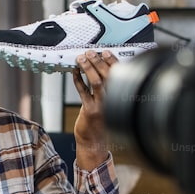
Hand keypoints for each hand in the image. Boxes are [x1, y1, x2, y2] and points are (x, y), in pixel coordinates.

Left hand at [71, 49, 115, 169]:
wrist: (95, 142)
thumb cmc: (100, 121)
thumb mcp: (108, 103)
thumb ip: (106, 88)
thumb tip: (99, 68)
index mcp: (119, 96)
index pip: (118, 75)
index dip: (112, 62)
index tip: (106, 52)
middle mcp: (113, 100)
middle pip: (108, 76)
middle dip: (99, 62)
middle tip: (91, 52)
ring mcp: (102, 106)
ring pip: (96, 82)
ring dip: (88, 68)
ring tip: (81, 58)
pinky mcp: (90, 111)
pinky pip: (83, 92)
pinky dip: (78, 80)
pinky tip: (75, 72)